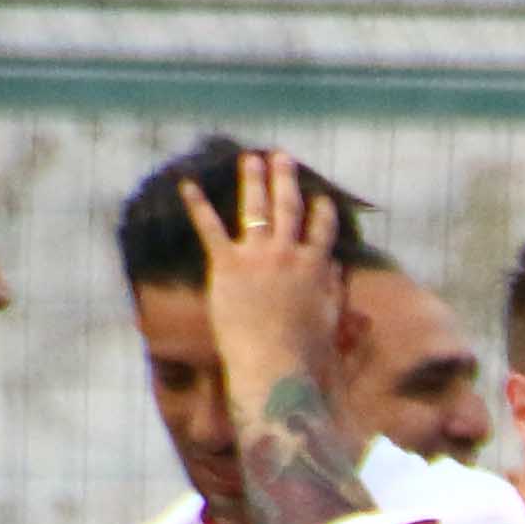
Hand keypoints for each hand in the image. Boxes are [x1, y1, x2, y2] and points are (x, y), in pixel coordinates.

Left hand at [183, 146, 349, 388]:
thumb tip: (337, 265)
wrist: (274, 366)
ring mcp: (257, 257)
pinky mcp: (228, 266)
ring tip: (251, 160)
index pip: (321, 229)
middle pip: (288, 208)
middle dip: (285, 180)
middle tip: (281, 157)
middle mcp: (287, 253)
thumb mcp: (330, 319)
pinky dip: (197, 205)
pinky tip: (187, 184)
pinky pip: (210, 228)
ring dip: (254, 180)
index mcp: (314, 266)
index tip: (320, 197)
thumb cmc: (305, 353)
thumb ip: (334, 288)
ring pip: (256, 208)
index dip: (321, 210)